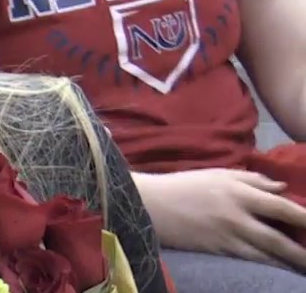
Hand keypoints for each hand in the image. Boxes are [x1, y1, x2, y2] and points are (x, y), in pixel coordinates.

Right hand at [136, 169, 305, 269]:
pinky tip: (279, 268)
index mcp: (239, 192)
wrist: (152, 204)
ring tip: (303, 268)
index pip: (282, 207)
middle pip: (279, 239)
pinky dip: (268, 265)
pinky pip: (250, 260)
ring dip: (290, 262)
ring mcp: (228, 237)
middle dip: (302, 252)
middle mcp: (238, 216)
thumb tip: (281, 189)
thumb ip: (252, 179)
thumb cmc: (185, 185)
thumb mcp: (219, 174)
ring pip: (267, 255)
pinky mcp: (218, 251)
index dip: (305, 217)